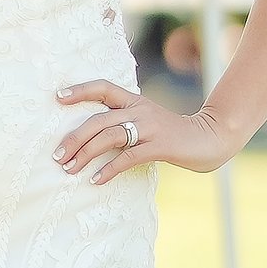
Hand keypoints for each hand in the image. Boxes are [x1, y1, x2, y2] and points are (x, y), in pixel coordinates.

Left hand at [53, 80, 232, 184]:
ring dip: (86, 153)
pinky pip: (128, 157)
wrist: (208, 137)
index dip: (80, 90)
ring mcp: (150, 127)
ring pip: (110, 136)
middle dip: (74, 138)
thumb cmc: (171, 132)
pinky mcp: (159, 146)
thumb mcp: (146, 118)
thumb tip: (90, 134)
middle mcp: (140, 109)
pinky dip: (109, 169)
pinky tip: (96, 179)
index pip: (103, 88)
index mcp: (134, 99)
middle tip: (57, 155)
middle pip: (99, 119)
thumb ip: (124, 120)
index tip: (58, 97)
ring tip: (70, 168)